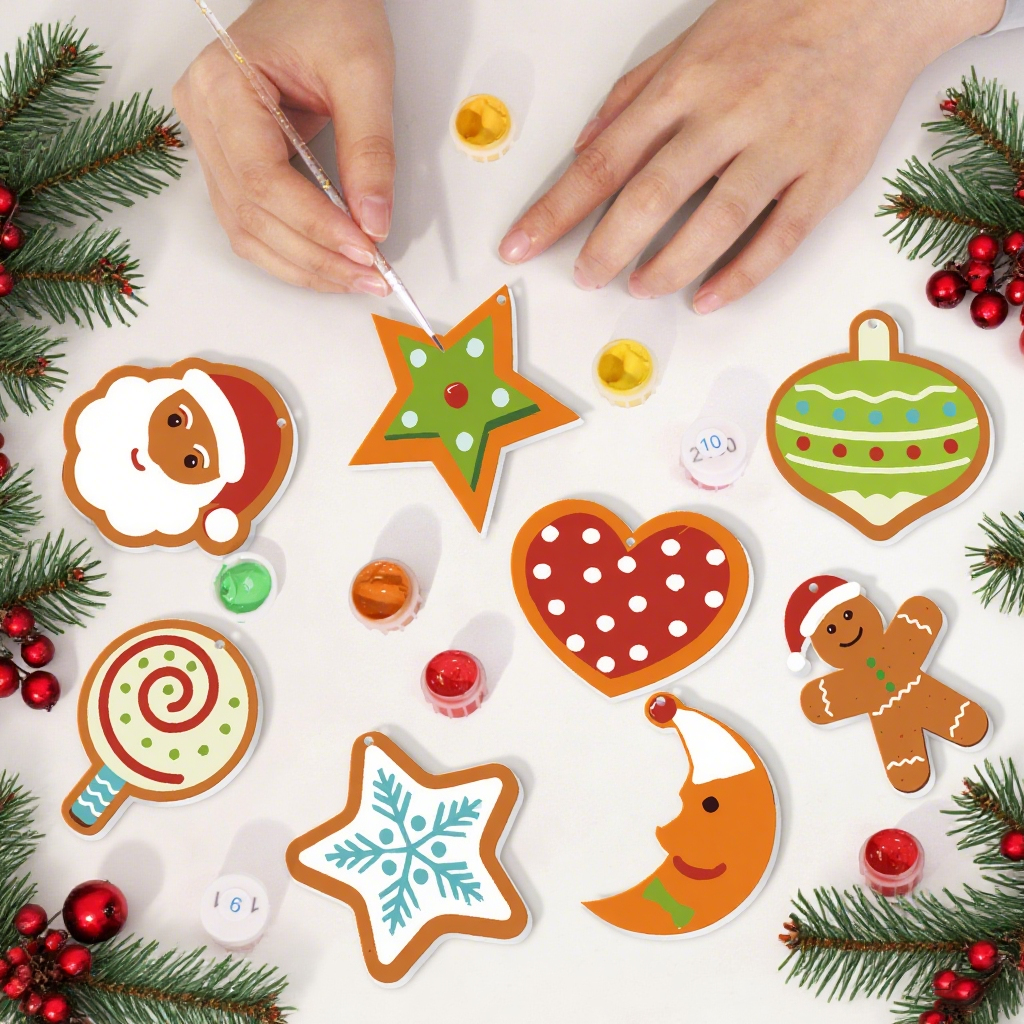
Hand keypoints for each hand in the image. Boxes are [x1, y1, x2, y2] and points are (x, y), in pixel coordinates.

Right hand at [173, 0, 394, 294]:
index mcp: (222, 85)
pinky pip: (251, 222)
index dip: (315, 225)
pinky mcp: (229, 161)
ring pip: (246, 231)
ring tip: (356, 277)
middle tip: (371, 276)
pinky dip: (292, 251)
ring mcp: (209, 142)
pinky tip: (329, 263)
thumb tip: (374, 222)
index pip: (264, 180)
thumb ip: (370, 150)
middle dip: (316, 257)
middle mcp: (203, 117)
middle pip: (252, 215)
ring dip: (303, 265)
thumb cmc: (329, 12)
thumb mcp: (363, 73)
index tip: (365, 249)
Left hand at [498, 0, 1004, 311]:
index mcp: (685, 85)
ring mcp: (780, 147)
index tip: (520, 245)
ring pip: (715, 221)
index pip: (604, 160)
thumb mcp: (690, 40)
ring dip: (669, 265)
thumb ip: (633, 96)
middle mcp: (728, 116)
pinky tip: (707, 298)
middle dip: (606, 246)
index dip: (556, 210)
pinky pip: (778, 237)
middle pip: (651, 195)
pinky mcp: (826, 174)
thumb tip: (584, 147)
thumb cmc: (777, 17)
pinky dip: (740, 275)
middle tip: (584, 278)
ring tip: (640, 287)